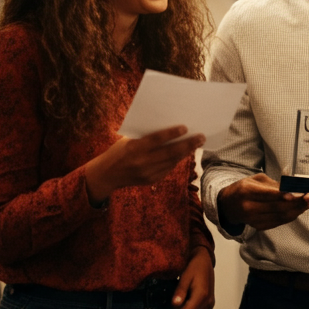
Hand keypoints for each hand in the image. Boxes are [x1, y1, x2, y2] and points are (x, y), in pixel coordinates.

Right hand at [85, 126, 204, 203]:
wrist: (107, 174)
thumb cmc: (119, 151)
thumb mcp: (129, 140)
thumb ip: (147, 136)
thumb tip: (170, 129)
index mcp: (135, 148)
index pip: (157, 139)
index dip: (172, 133)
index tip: (185, 127)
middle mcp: (142, 162)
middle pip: (170, 152)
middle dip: (188, 144)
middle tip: (200, 137)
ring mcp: (147, 173)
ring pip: (172, 162)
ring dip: (186, 153)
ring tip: (196, 144)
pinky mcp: (151, 180)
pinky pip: (168, 169)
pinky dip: (177, 160)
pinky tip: (184, 153)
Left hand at [172, 247, 214, 308]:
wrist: (204, 261)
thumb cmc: (194, 266)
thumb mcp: (185, 276)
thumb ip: (180, 291)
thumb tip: (175, 304)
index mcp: (202, 295)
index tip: (174, 300)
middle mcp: (208, 302)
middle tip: (177, 301)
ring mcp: (210, 305)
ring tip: (182, 301)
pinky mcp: (210, 305)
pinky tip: (188, 302)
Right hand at [217, 174, 308, 230]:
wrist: (228, 206)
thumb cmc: (244, 188)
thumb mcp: (255, 180)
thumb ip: (273, 184)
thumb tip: (292, 186)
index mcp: (246, 191)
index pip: (268, 194)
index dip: (283, 195)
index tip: (297, 193)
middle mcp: (249, 207)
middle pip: (276, 207)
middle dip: (296, 203)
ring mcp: (253, 219)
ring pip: (279, 216)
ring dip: (296, 211)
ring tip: (307, 204)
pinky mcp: (258, 226)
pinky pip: (278, 222)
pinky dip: (290, 216)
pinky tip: (298, 210)